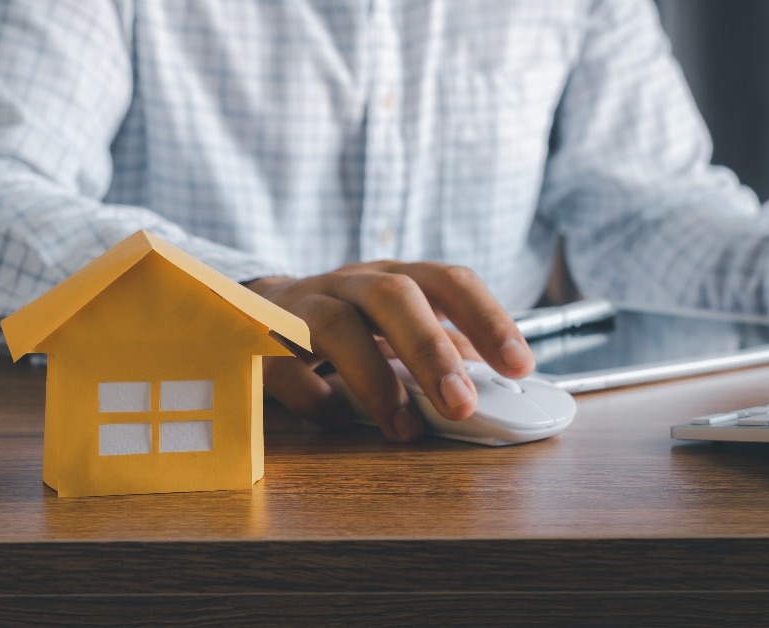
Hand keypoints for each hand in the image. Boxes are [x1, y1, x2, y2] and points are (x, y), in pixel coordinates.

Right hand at [247, 261, 533, 441]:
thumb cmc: (341, 327)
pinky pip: (282, 365)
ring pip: (335, 326)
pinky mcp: (255, 340)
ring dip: (376, 380)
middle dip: (431, 351)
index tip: (519, 366)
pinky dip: (313, 396)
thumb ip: (441, 352)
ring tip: (405, 429)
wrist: (248, 314)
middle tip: (461, 405)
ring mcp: (297, 307)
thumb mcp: (394, 330)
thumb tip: (496, 388)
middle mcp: (347, 284)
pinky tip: (335, 418)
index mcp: (391, 278)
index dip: (487, 319)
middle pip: (392, 297)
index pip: (447, 282)